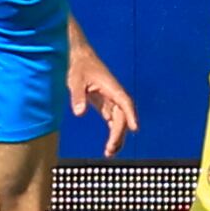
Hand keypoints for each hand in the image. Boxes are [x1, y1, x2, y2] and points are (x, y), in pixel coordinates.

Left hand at [67, 42, 138, 157]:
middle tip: (110, 149)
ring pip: (119, 121)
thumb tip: (79, 113)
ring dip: (117, 136)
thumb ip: (77, 96)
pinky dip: (113, 133)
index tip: (134, 128)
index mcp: (112, 87)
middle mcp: (115, 95)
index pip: (125, 102)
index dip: (130, 115)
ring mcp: (111, 100)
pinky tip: (110, 147)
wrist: (78, 57)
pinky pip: (113, 121)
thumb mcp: (75, 80)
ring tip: (110, 152)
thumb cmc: (79, 66)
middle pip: (122, 116)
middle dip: (119, 133)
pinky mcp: (106, 104)